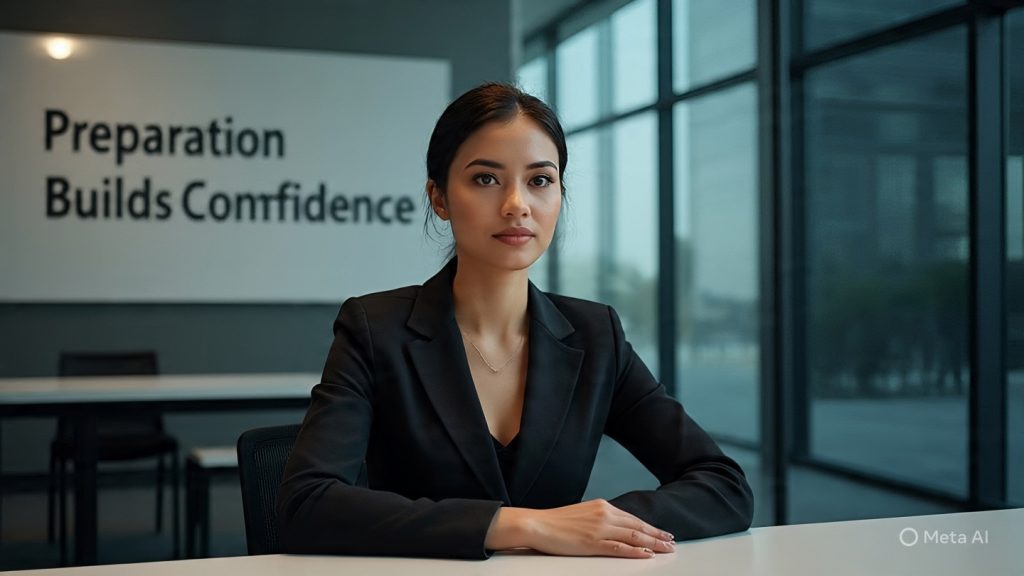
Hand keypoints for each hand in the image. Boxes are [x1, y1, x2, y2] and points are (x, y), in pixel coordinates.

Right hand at [486, 499, 674, 557]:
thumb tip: (614, 528)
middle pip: (638, 527)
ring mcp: (600, 528)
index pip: (632, 518)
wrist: (537, 524)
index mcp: (602, 506)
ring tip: (666, 549)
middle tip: (672, 542)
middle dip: (657, 535)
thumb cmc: (556, 522)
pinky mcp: (593, 542)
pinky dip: (635, 551)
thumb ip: (600, 519)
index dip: (649, 527)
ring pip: (633, 536)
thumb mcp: (583, 514)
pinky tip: (646, 554)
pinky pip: (619, 548)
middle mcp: (604, 514)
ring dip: (653, 543)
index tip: (662, 533)